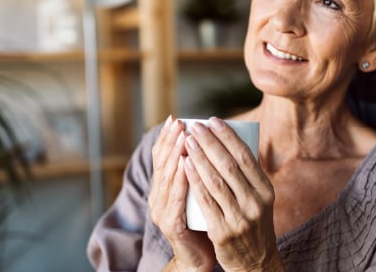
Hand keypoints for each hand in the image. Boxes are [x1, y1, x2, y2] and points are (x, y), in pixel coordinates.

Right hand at [149, 116, 215, 271]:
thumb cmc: (206, 222)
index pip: (161, 158)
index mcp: (164, 189)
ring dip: (175, 155)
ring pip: (167, 179)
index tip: (176, 118)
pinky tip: (185, 165)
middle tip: (179, 122)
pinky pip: (176, 200)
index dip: (166, 137)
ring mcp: (162, 212)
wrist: (201, 258)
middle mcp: (158, 198)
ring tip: (184, 136)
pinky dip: (180, 181)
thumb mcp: (202, 193)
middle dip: (171, 141)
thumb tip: (216, 143)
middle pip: (162, 164)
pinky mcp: (172, 226)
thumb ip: (202, 173)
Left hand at [184, 117, 282, 271]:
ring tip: (187, 141)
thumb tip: (232, 142)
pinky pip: (205, 201)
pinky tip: (185, 165)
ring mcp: (239, 218)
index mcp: (266, 191)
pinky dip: (194, 180)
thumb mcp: (260, 201)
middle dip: (210, 142)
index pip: (246, 157)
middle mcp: (256, 203)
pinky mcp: (223, 231)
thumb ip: (249, 177)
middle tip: (195, 126)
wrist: (255, 264)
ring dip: (199, 157)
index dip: (228, 136)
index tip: (213, 120)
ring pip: (216, 181)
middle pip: (229, 165)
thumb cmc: (253, 226)